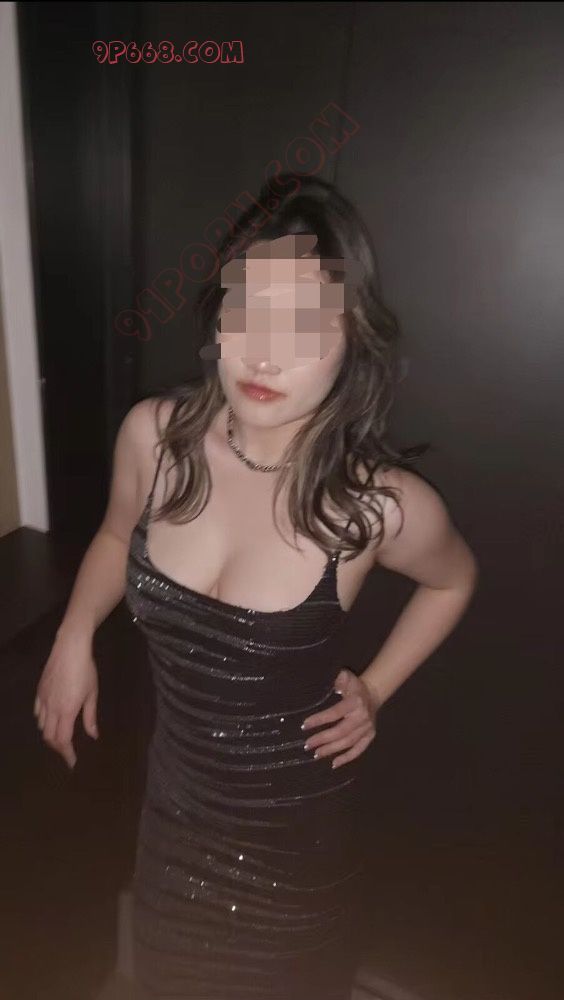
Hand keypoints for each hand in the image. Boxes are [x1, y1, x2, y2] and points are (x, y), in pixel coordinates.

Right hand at [33, 630, 98, 769]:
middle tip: (68, 752)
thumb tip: (93, 735)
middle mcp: (52, 708)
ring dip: (50, 735)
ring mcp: (43, 700)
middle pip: (49, 737)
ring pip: (41, 726)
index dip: (67, 754)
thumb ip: (90, 717)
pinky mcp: (39, 692)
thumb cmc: (86, 670)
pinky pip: (37, 713)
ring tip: (60, 737)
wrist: (70, 649)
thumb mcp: (92, 694)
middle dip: (58, 748)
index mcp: (67, 711)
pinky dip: (42, 722)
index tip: (72, 762)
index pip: (63, 740)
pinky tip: (49, 721)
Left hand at [301, 668, 379, 769]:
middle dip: (323, 739)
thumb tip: (334, 688)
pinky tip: (334, 764)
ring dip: (331, 750)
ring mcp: (367, 729)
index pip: (335, 713)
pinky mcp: (370, 736)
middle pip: (341, 731)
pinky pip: (358, 750)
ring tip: (316, 754)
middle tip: (307, 744)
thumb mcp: (347, 677)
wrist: (373, 693)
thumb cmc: (354, 686)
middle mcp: (362, 717)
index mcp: (355, 703)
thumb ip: (340, 679)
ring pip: (348, 743)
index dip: (320, 719)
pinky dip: (347, 758)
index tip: (304, 725)